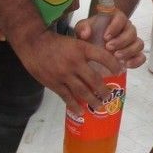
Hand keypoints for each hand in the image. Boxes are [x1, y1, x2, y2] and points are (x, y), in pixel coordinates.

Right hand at [13, 28, 136, 114]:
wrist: (33, 43)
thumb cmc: (55, 42)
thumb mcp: (74, 41)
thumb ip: (86, 50)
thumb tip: (101, 61)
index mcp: (81, 49)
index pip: (103, 57)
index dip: (113, 65)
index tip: (119, 71)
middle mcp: (75, 62)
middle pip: (94, 80)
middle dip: (104, 91)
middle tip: (109, 96)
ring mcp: (64, 74)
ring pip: (82, 91)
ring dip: (92, 101)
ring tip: (99, 106)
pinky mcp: (54, 83)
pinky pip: (67, 97)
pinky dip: (74, 106)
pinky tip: (80, 111)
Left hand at [75, 10, 144, 68]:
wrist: (94, 42)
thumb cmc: (91, 32)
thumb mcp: (83, 27)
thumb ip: (83, 27)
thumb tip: (86, 34)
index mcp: (117, 18)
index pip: (121, 18)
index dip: (115, 27)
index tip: (105, 37)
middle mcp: (128, 28)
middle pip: (132, 32)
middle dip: (121, 41)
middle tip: (108, 48)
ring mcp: (133, 41)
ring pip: (138, 44)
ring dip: (128, 51)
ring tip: (116, 57)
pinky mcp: (135, 54)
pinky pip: (141, 57)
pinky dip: (136, 61)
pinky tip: (126, 65)